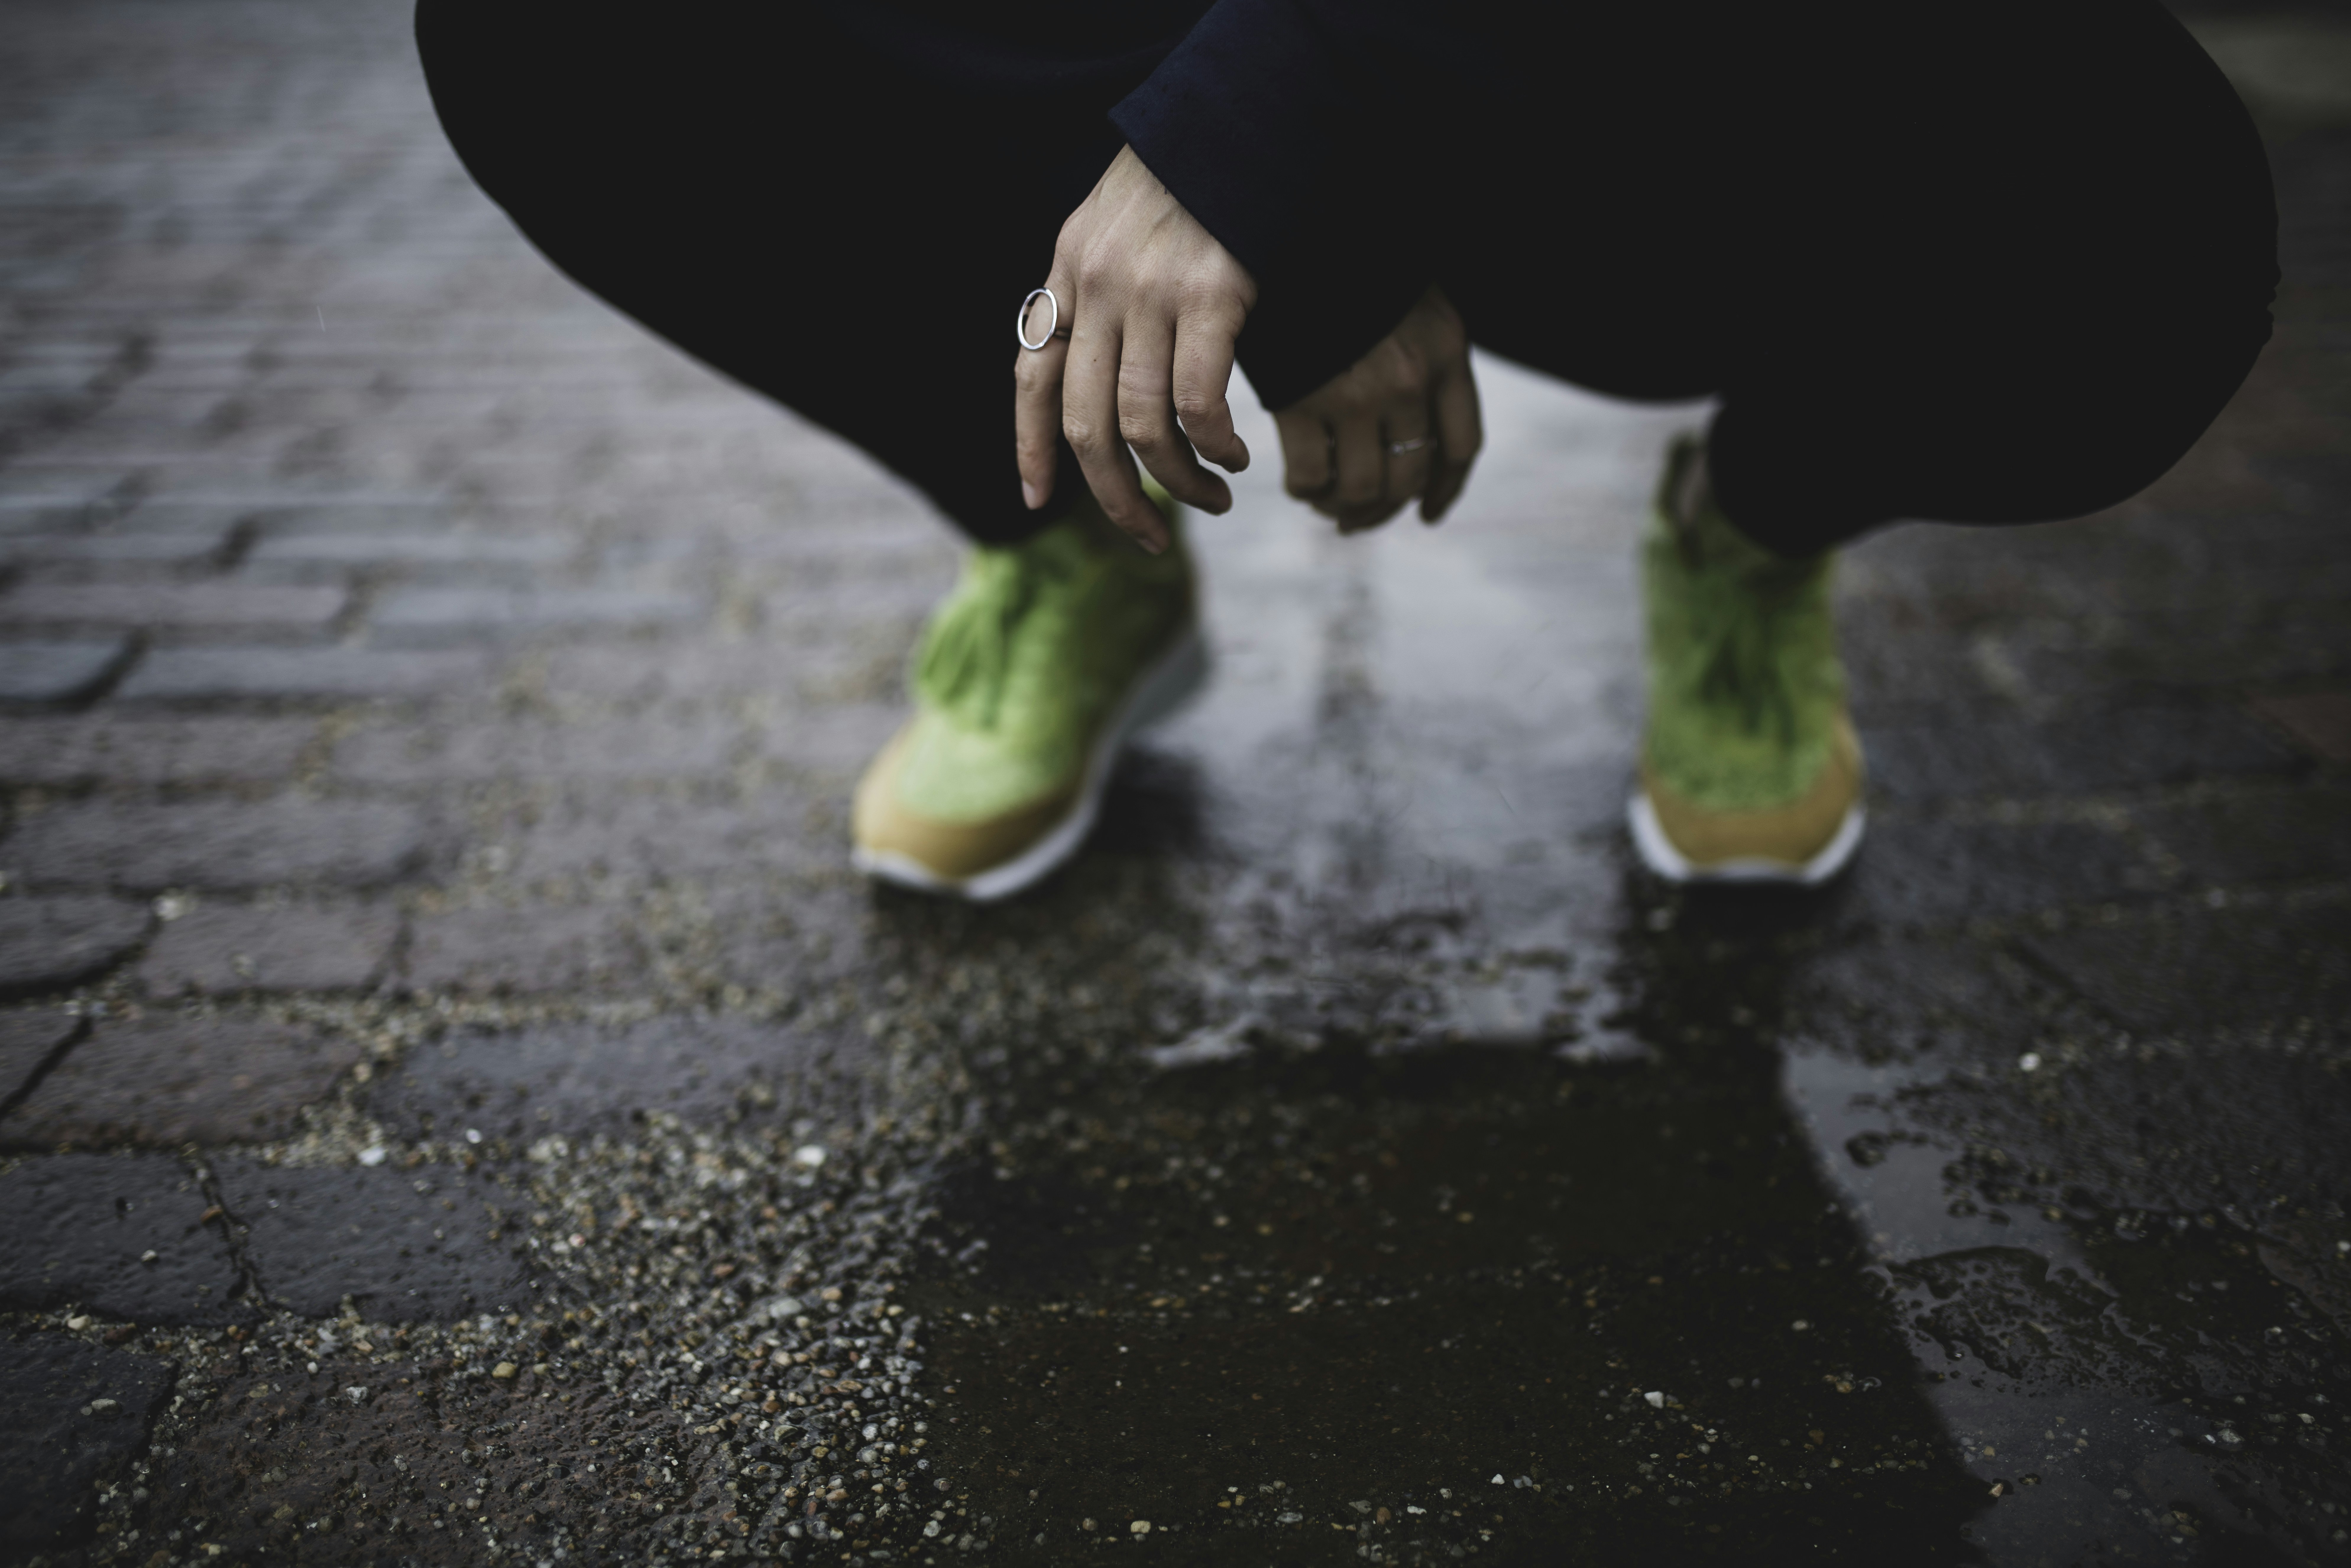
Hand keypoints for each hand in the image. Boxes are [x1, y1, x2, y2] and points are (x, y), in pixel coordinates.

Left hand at [1015, 146, 1258, 552]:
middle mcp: (1097, 287)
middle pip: (1087, 423)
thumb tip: (1100, 373)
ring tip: (1212, 499)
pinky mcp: (1209, 297)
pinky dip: (1214, 446)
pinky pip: (1198, 402)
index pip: (1032, 377)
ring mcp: (1150, 293)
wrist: (1238, 118)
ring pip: (1143, 425)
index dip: (1030, 448)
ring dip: (1178, 482)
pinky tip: (1235, 457)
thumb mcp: (1117, 232)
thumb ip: (1100, 295)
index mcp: (1068, 273)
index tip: (1036, 501)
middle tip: (1149, 536)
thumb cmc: (1188, 184)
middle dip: (1115, 497)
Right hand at [1275, 285, 1481, 532]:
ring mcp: (1356, 393)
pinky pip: (1309, 475)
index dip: (1446, 490)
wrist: (1297, 224)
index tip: (1429, 512)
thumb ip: (1424, 352)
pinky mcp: (1301, 399)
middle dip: (1386, 507)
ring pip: (1361, 487)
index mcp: (1447, 352)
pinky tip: (1301, 486)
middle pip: (1409, 475)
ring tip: (1330, 506)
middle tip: (1362, 516)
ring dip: (1346, 508)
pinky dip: (1306, 490)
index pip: (1461, 445)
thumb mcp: (1413, 297)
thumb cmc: (1354, 263)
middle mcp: (1411, 380)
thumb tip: (1415, 428)